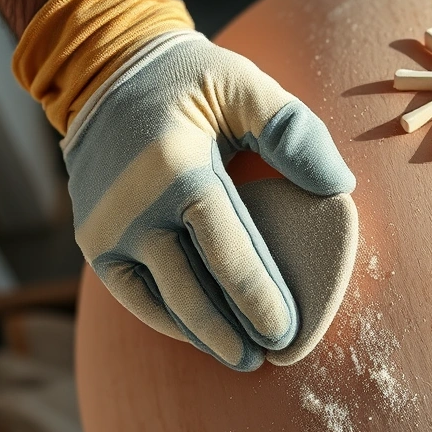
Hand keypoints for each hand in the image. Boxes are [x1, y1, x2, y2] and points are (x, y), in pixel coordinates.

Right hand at [66, 31, 354, 369]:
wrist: (105, 72)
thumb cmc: (191, 80)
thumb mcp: (245, 85)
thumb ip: (294, 134)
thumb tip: (339, 186)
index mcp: (175, 166)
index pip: (224, 245)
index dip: (256, 293)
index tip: (285, 330)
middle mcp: (133, 204)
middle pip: (191, 285)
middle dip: (232, 328)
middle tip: (268, 357)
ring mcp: (106, 226)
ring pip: (160, 298)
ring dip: (202, 334)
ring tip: (241, 358)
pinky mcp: (92, 239)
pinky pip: (132, 294)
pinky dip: (166, 319)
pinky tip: (200, 335)